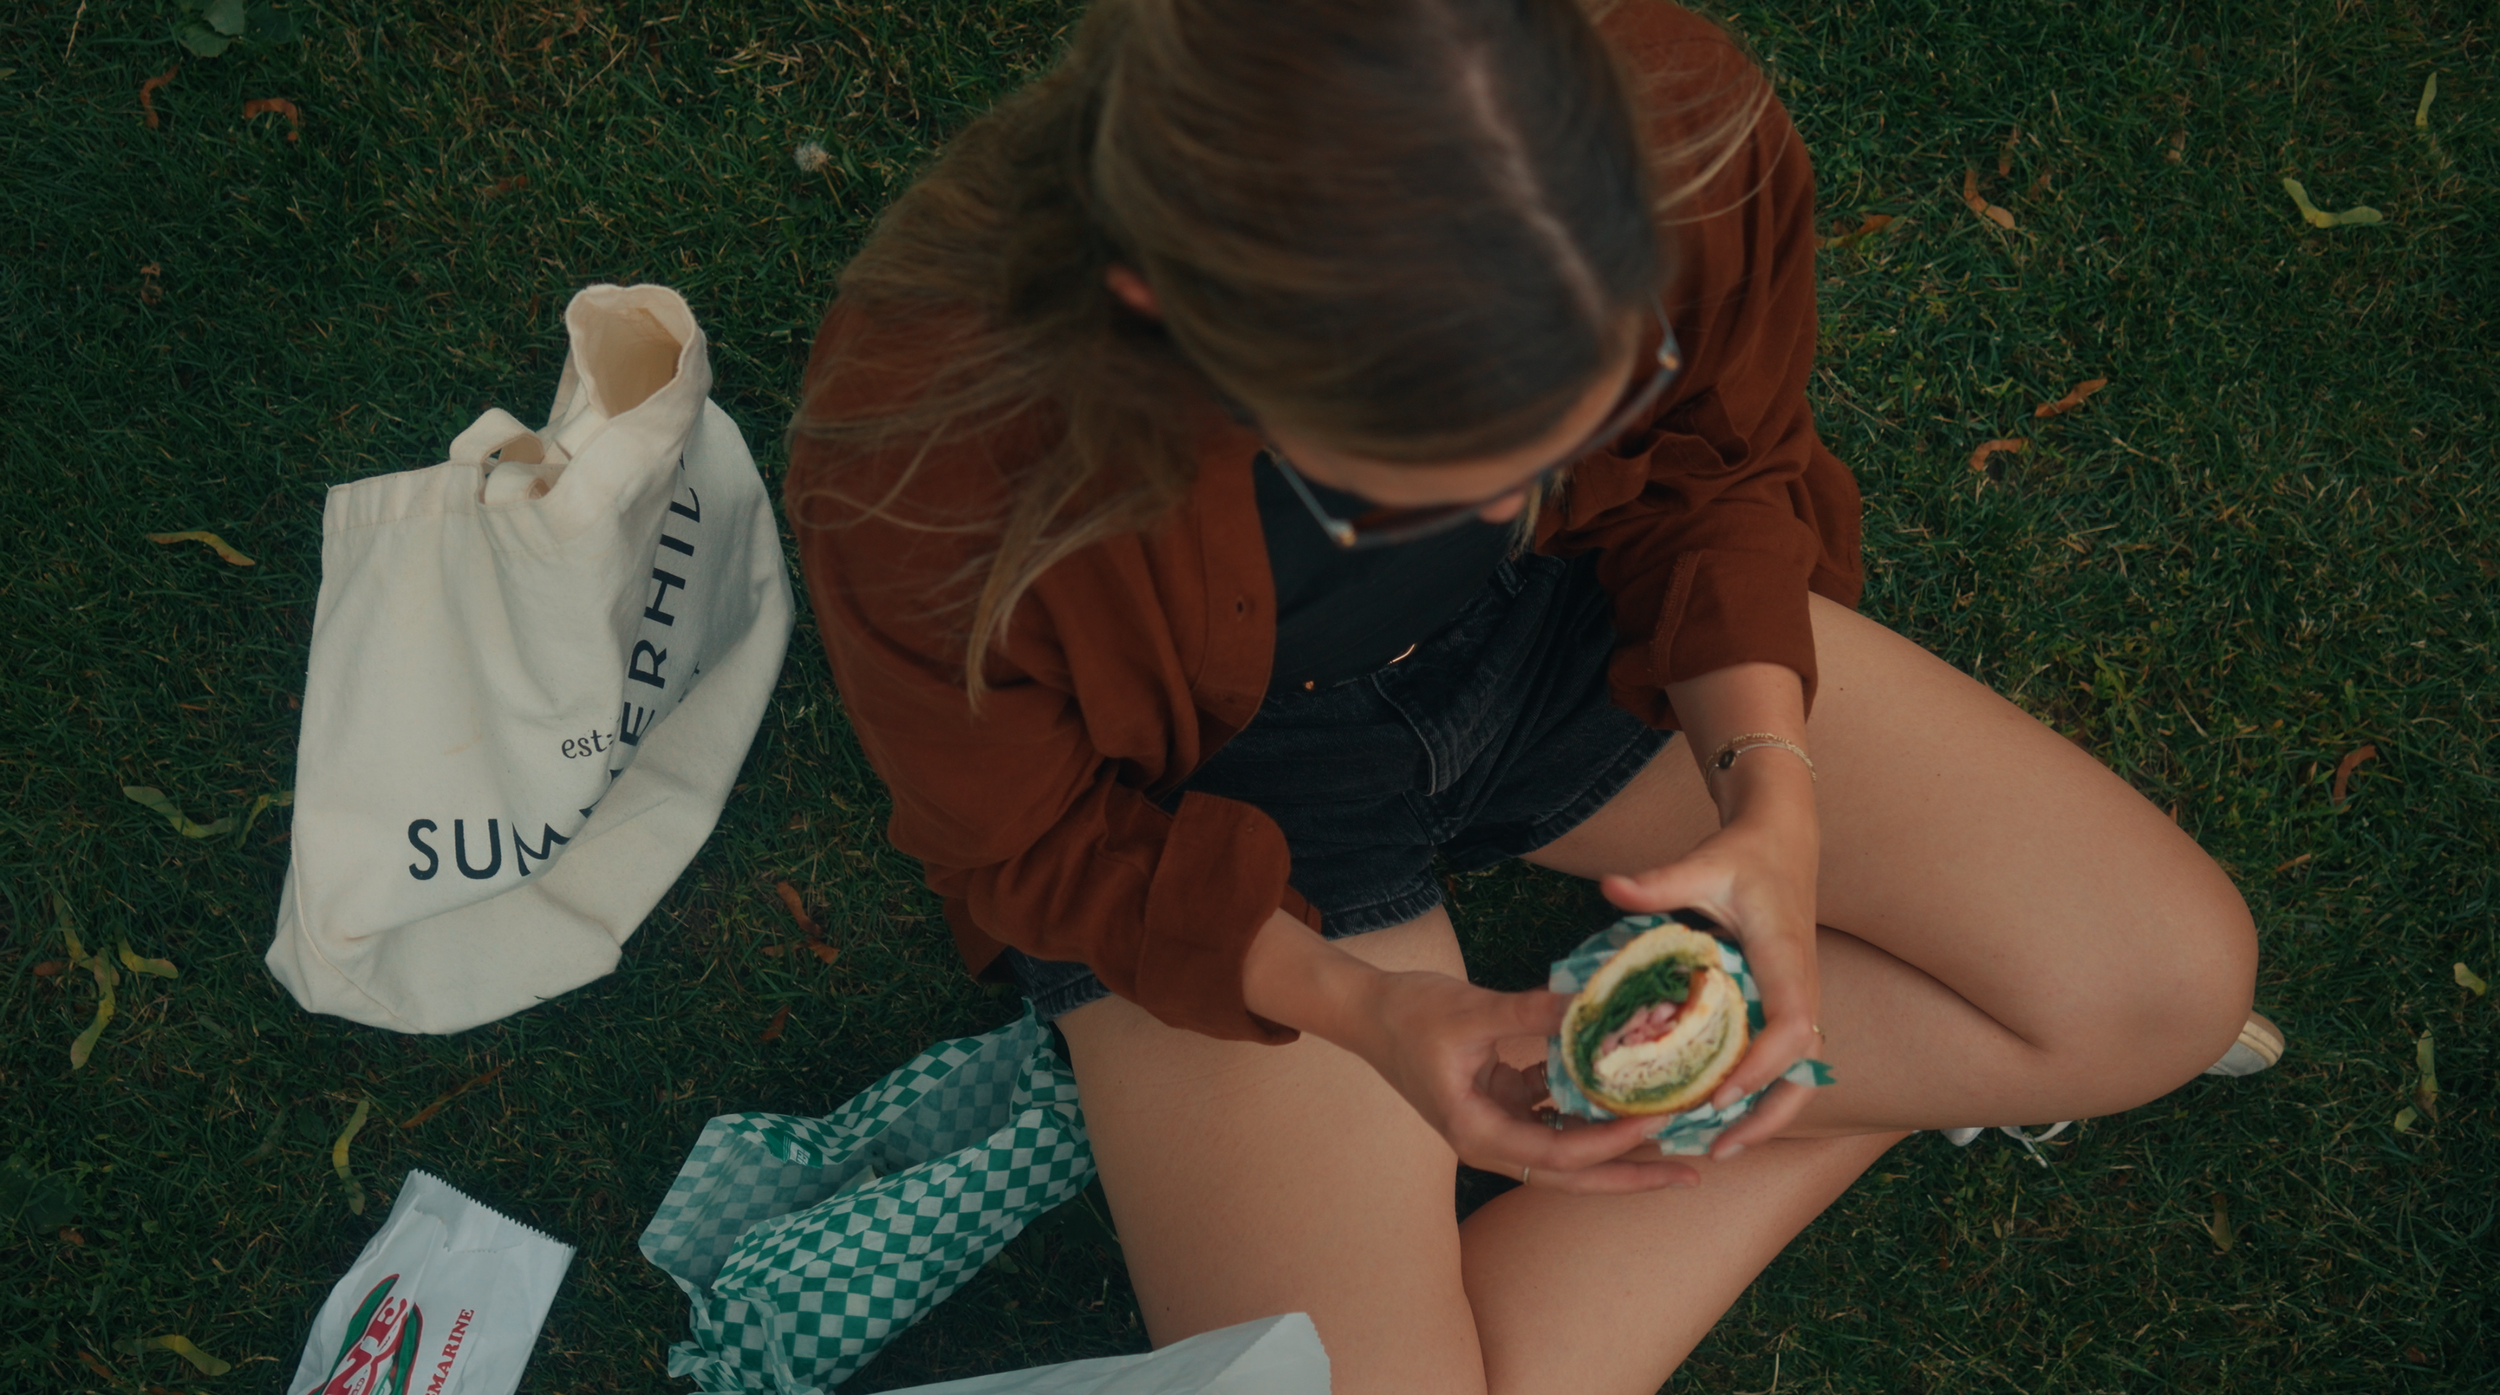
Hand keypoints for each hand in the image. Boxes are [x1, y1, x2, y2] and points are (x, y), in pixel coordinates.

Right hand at [1345, 970, 1698, 1192]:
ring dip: (1615, 1141)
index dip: (1611, 1143)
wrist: (1365, 1010)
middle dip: (1632, 1175)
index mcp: (1477, 1132)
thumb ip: (1532, 1011)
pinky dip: (1586, 1103)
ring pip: (1568, 1146)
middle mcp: (1490, 1140)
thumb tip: (1593, 1005)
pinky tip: (1622, 1084)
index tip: (1656, 1121)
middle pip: (1573, 1173)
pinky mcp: (1500, 1101)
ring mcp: (1496, 1123)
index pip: (1558, 1153)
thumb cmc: (1407, 1014)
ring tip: (1671, 1133)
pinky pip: (1553, 1112)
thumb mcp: (1471, 1010)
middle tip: (1690, 1173)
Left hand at [1599, 769, 1823, 1158]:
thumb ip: (1659, 881)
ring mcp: (1799, 998)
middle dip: (1769, 1113)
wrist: (1783, 839)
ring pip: (1801, 1071)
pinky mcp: (1787, 1002)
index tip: (1720, 1096)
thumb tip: (1609, 886)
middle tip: (1719, 1147)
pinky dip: (1761, 1092)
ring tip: (1720, 1148)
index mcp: (1784, 959)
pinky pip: (1784, 1058)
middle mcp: (1801, 986)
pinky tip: (1721, 1115)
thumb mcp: (1703, 864)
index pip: (1791, 1024)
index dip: (1761, 1066)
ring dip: (1767, 1113)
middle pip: (1806, 1066)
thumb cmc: (1744, 854)